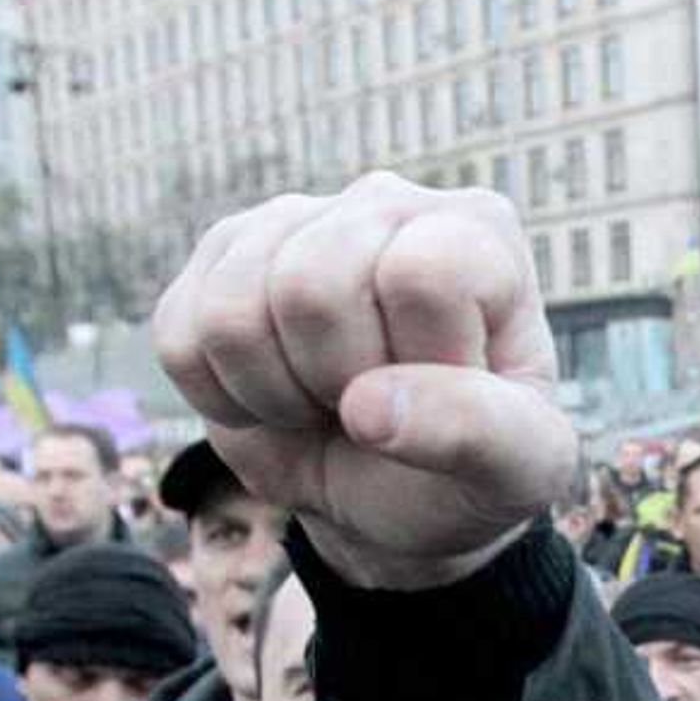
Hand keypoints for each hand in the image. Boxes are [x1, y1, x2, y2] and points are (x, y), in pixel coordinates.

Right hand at [152, 172, 573, 589]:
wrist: (396, 499)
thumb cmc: (470, 471)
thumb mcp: (520, 470)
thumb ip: (478, 432)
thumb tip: (368, 408)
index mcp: (480, 233)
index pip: (418, 276)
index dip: (417, 364)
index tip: (443, 395)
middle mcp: (385, 200)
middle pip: (310, 287)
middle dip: (337, 382)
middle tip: (376, 407)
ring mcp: (293, 219)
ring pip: (232, 313)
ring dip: (277, 394)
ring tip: (329, 402)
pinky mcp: (219, 258)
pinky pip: (180, 338)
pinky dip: (222, 398)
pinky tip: (279, 394)